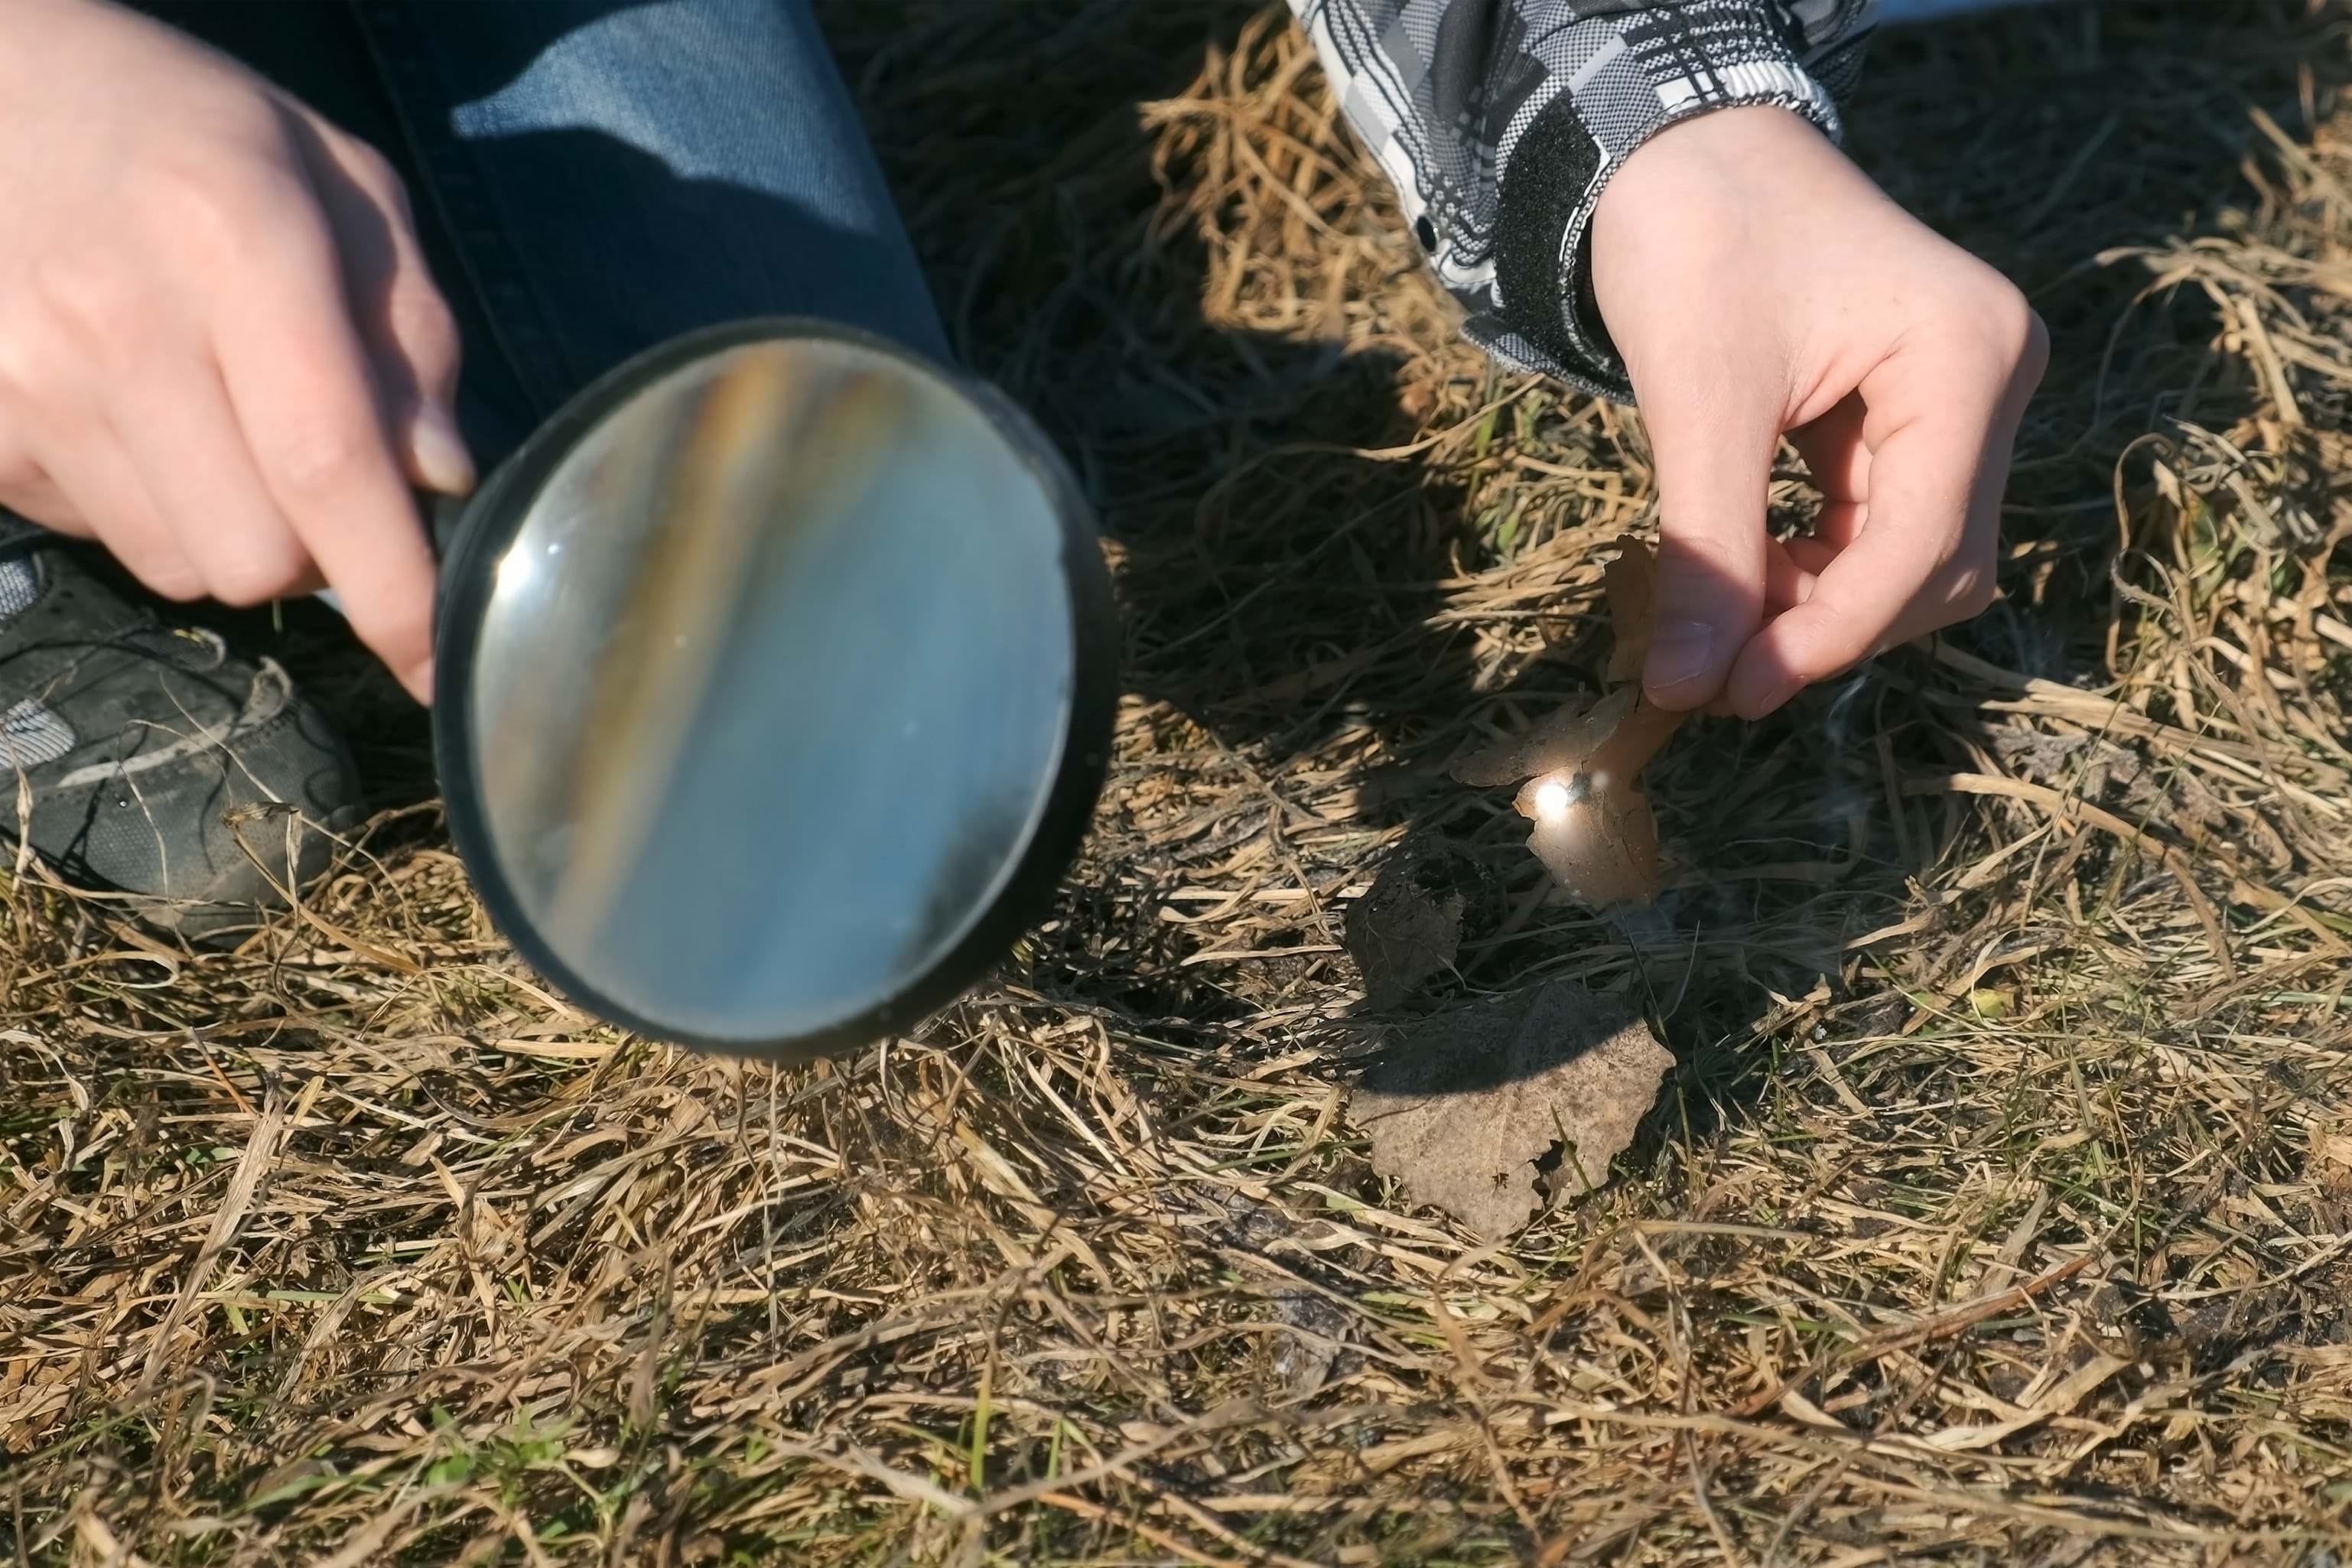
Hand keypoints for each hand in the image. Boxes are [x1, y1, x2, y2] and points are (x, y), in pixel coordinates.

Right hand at [0, 0, 469, 702]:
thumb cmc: (193, 135)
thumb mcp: (341, 186)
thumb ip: (410, 332)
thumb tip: (440, 477)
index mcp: (235, 242)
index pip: (328, 463)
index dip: (394, 589)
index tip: (435, 664)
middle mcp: (118, 321)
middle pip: (257, 555)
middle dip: (316, 553)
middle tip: (318, 473)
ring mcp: (26, 379)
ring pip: (180, 566)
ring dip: (232, 533)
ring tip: (220, 424)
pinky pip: (97, 537)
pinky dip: (145, 507)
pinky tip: (139, 413)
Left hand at [1590, 104, 2046, 718]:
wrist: (1679, 147)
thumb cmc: (1694, 240)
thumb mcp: (1698, 398)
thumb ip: (1706, 548)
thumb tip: (1685, 687)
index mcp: (1968, 353)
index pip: (1924, 542)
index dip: (1831, 635)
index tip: (1732, 692)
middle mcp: (1994, 375)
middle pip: (1939, 564)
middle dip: (1831, 626)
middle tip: (1714, 673)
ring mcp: (1965, 396)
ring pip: (1918, 557)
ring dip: (1824, 606)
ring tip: (1718, 621)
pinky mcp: (1919, 413)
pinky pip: (1885, 523)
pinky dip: (1817, 567)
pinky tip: (1746, 577)